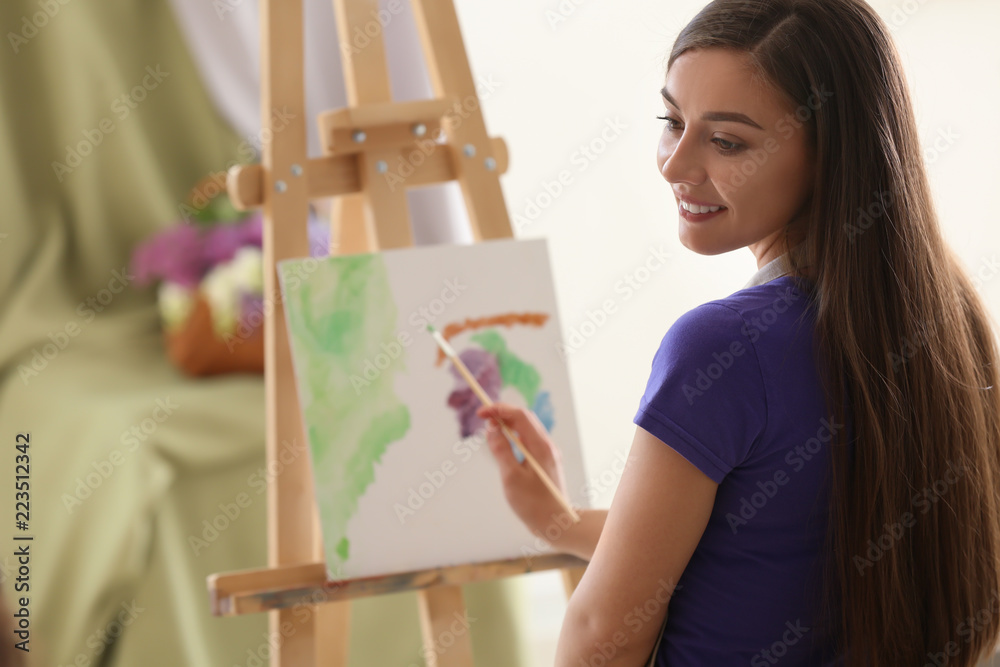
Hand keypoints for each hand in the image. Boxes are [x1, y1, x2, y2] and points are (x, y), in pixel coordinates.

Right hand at [476, 402, 571, 535]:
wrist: (557, 523)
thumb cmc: (534, 504)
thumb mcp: (511, 477)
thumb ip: (501, 450)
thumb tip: (491, 429)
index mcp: (540, 446)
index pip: (519, 415)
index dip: (499, 409)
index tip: (481, 412)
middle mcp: (547, 445)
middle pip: (524, 418)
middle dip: (503, 414)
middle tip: (483, 419)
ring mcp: (548, 453)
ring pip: (527, 429)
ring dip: (508, 424)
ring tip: (490, 430)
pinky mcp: (545, 461)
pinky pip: (528, 441)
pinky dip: (514, 437)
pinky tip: (504, 444)